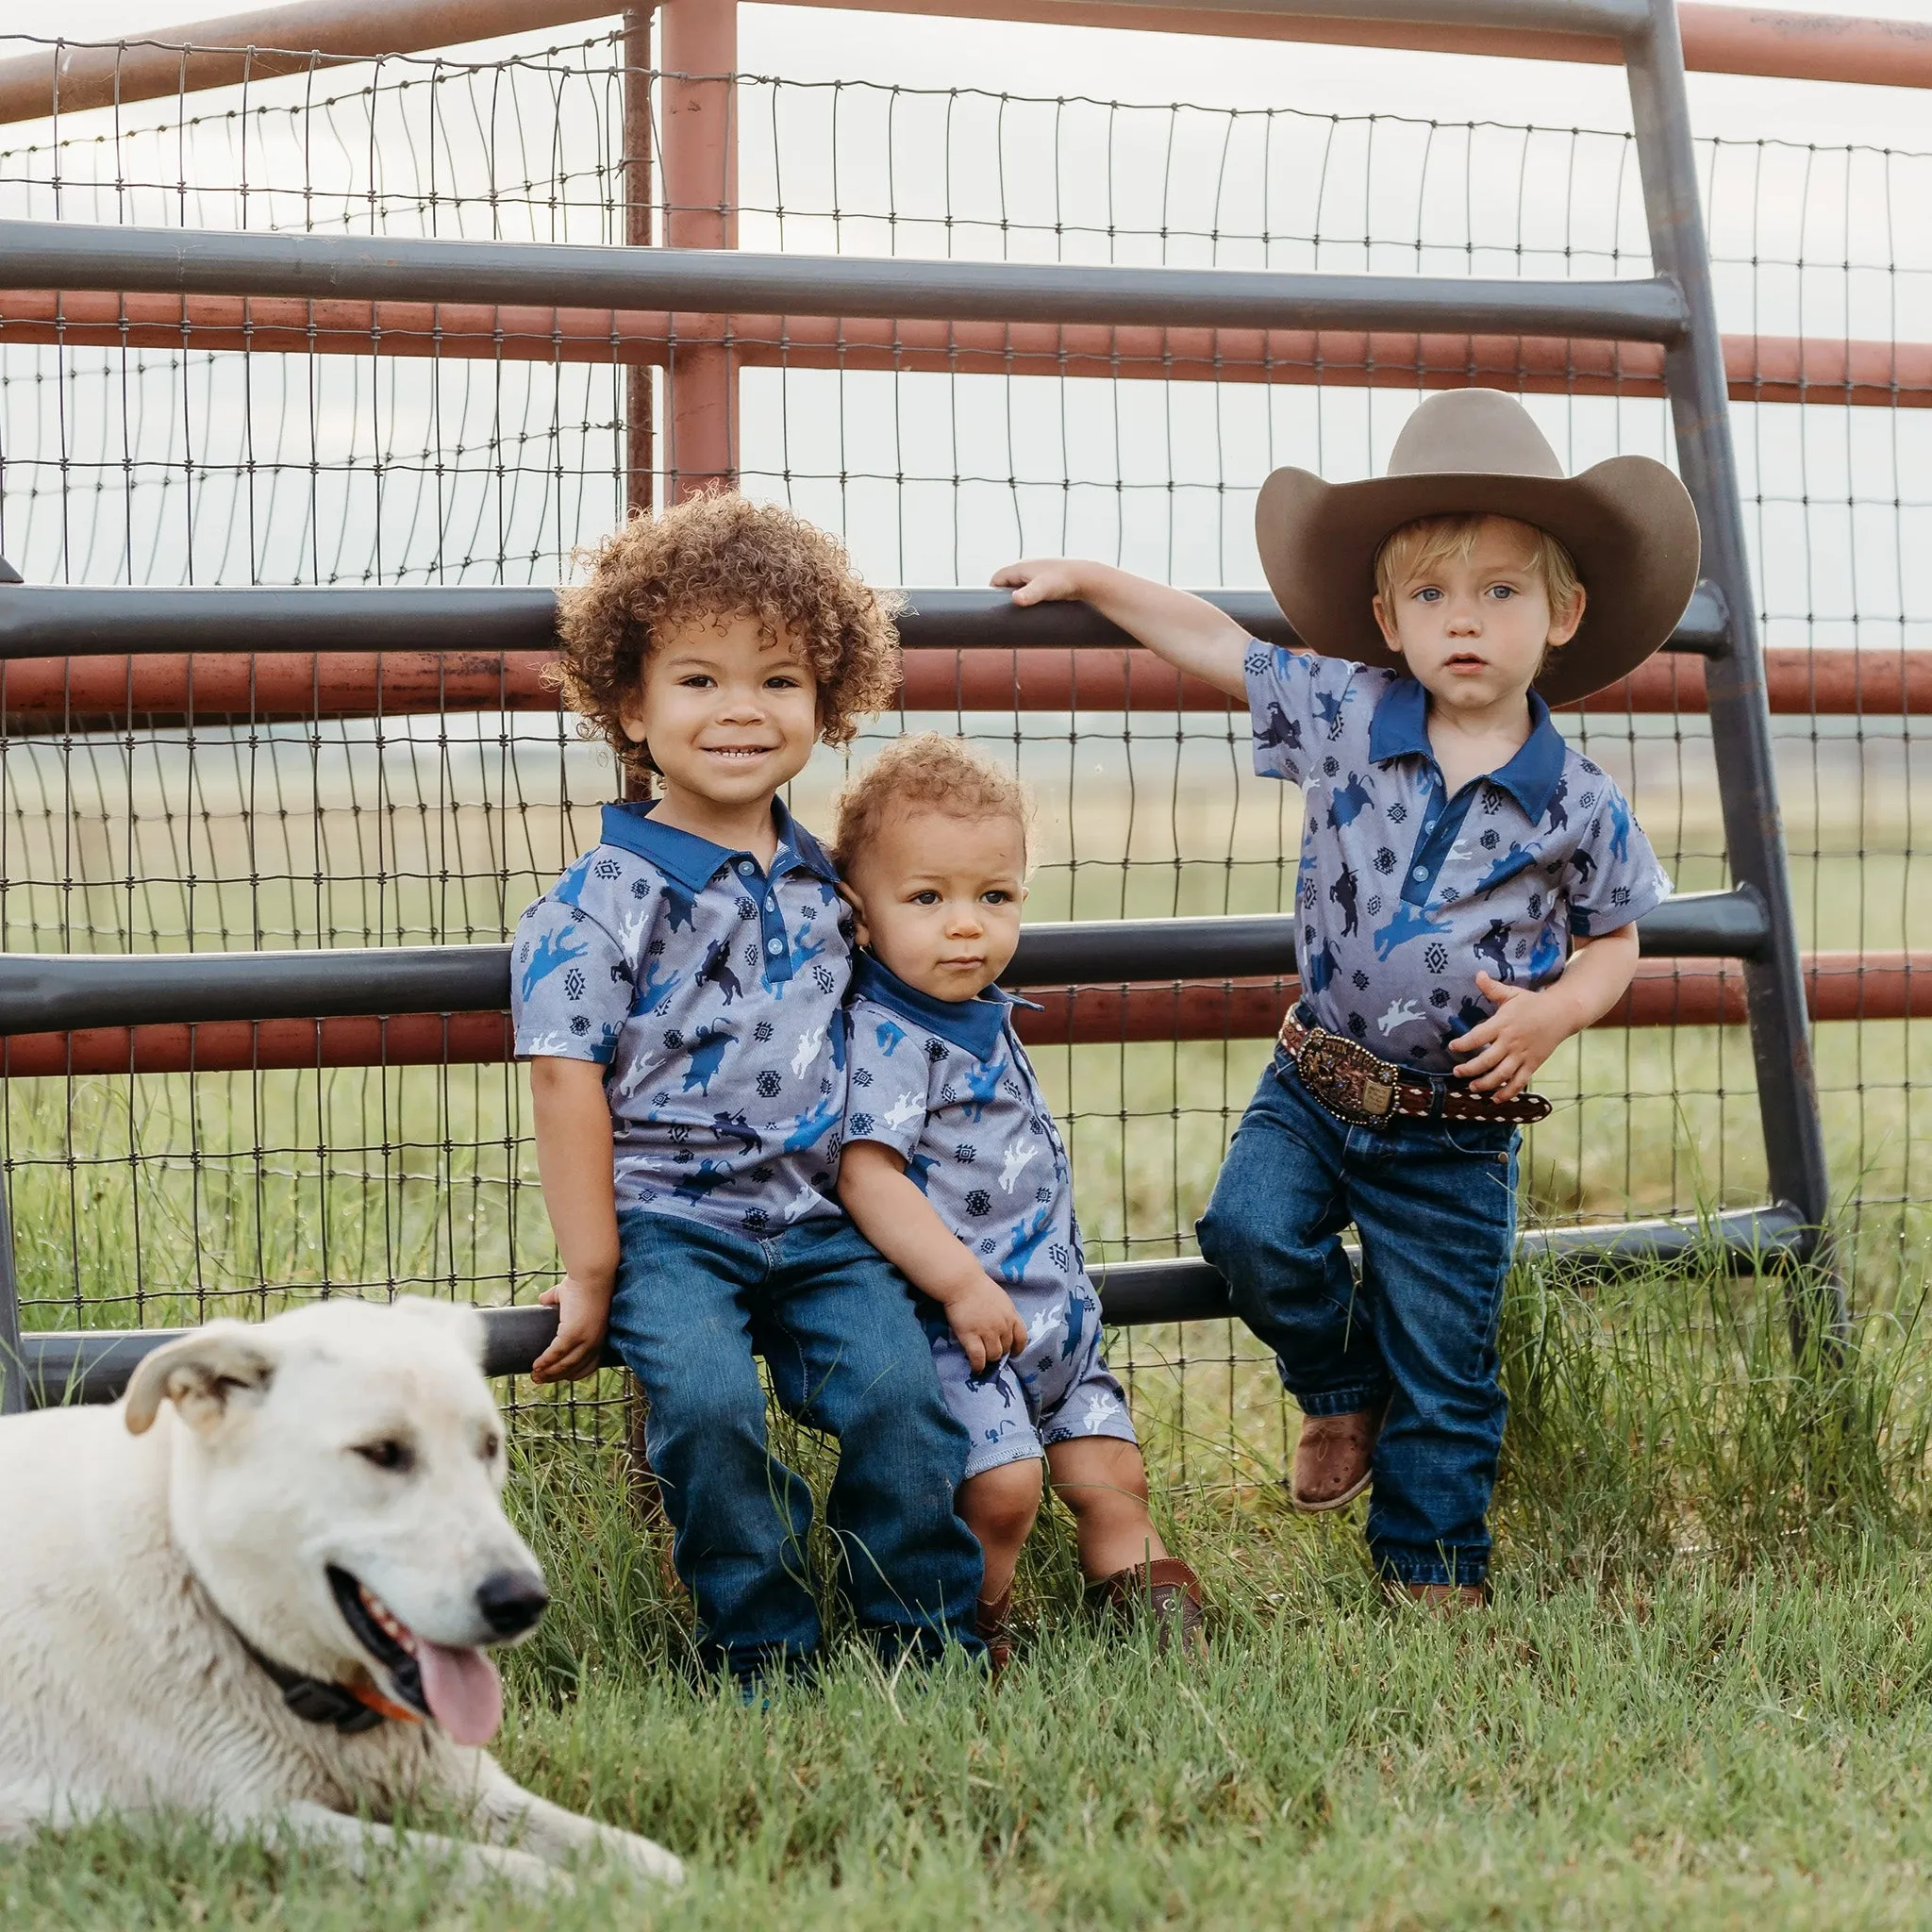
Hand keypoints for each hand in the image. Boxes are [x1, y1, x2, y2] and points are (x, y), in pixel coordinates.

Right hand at [531, 1272, 612, 1381]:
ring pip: (565, 1365)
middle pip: (574, 1369)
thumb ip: (557, 1299)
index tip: (558, 1377)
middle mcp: (594, 1342)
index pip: (588, 1365)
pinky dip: (545, 1362)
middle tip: (539, 1379)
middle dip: (556, 1377)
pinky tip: (535, 1366)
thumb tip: (543, 1300)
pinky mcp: (573, 1333)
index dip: (572, 1373)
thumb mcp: (571, 1298)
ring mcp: (585, 1339)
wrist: (591, 1275)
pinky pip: (556, 1353)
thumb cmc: (584, 1283)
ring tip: (535, 1376)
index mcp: (598, 1337)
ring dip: (548, 1373)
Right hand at [944, 1274, 1030, 1375]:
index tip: (1013, 1352)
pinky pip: (978, 1358)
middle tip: (990, 1351)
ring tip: (982, 1359)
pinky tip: (975, 1369)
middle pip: (1006, 1348)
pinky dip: (978, 1366)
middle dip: (999, 1352)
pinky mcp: (971, 1337)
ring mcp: (987, 1332)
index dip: (1018, 1347)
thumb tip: (1004, 1323)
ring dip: (989, 1359)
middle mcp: (1002, 1326)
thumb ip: (1004, 1312)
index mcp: (1011, 1315)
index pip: (1021, 1337)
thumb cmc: (978, 1286)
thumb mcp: (1000, 1298)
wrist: (962, 1282)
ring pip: (994, 1355)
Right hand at [992, 558, 1091, 605]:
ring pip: (1019, 587)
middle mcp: (1027, 568)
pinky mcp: (1047, 581)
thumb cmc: (1063, 581)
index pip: (997, 578)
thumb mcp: (1043, 589)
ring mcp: (1037, 574)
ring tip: (1017, 614)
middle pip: (1007, 583)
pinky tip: (1031, 608)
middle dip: (1003, 596)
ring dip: (1017, 598)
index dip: (991, 591)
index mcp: (1021, 567)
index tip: (991, 607)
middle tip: (1004, 613)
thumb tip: (1016, 600)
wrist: (1086, 577)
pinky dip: (1027, 598)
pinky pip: (1030, 589)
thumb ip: (1029, 595)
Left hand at [1449, 972, 1574, 1098]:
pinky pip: (1519, 1082)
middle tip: (1457, 1072)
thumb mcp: (1512, 993)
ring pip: (1501, 1075)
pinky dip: (1507, 1093)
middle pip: (1486, 1061)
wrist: (1563, 1013)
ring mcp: (1522, 1055)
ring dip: (1485, 1084)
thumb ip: (1492, 988)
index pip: (1478, 1036)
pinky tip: (1496, 1099)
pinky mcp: (1533, 1064)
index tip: (1452, 1046)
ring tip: (1472, 1087)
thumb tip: (1477, 974)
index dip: (1463, 1043)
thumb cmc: (1533, 1003)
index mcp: (1503, 1024)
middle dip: (1469, 1069)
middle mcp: (1510, 1042)